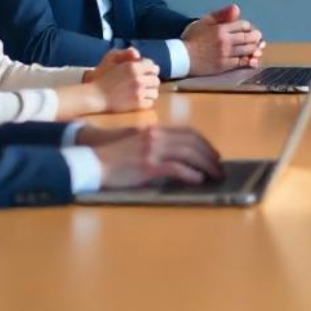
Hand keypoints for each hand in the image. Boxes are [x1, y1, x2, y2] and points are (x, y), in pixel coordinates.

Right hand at [87, 48, 159, 111]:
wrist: (95, 96)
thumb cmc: (101, 77)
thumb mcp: (111, 60)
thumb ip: (125, 54)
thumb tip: (138, 55)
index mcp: (133, 67)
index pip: (153, 66)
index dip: (149, 69)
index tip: (145, 72)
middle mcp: (139, 79)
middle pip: (156, 80)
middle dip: (150, 81)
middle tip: (144, 83)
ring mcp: (139, 92)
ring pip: (155, 92)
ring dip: (150, 91)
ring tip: (143, 92)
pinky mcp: (138, 104)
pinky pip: (150, 102)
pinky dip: (147, 101)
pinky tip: (140, 100)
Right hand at [91, 125, 224, 187]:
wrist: (91, 161)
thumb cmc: (112, 155)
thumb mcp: (137, 141)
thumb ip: (156, 143)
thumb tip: (176, 155)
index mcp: (155, 130)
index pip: (188, 133)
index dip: (204, 143)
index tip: (213, 153)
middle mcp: (157, 136)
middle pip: (193, 142)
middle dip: (210, 155)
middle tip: (219, 166)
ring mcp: (152, 150)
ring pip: (189, 154)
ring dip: (206, 165)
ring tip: (215, 175)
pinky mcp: (148, 166)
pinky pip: (176, 169)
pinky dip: (190, 174)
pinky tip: (198, 180)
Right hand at [182, 4, 265, 76]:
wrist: (182, 57)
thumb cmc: (193, 38)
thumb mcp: (204, 21)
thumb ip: (221, 15)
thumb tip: (237, 8)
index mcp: (221, 28)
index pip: (243, 25)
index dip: (248, 27)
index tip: (249, 29)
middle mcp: (225, 41)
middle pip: (248, 37)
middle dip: (255, 37)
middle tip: (258, 38)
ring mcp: (226, 54)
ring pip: (247, 50)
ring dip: (255, 48)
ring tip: (258, 48)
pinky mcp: (224, 65)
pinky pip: (241, 63)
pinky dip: (250, 61)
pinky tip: (254, 60)